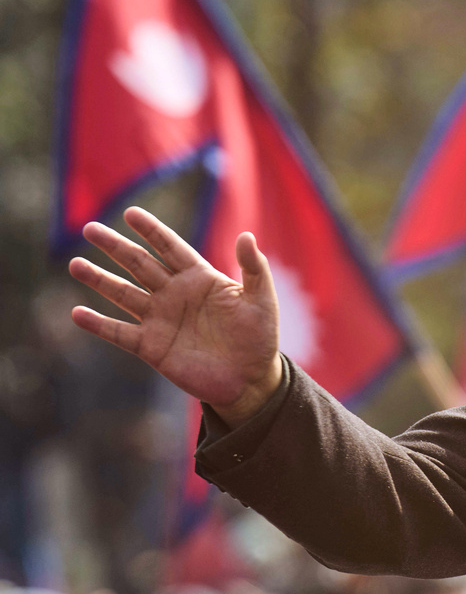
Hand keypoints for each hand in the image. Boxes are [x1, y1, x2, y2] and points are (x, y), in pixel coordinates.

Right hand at [69, 207, 282, 427]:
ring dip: (99, 280)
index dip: (152, 230)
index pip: (170, 247)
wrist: (250, 379)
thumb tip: (246, 235)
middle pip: (140, 264)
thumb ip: (254, 268)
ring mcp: (161, 319)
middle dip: (115, 247)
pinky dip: (99, 325)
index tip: (130, 213)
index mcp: (200, 277)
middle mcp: (175, 294)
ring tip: (75, 264)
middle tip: (90, 228)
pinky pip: (120, 332)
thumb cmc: (259, 337)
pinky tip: (78, 313)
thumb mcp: (262, 300)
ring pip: (124, 294)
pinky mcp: (152, 346)